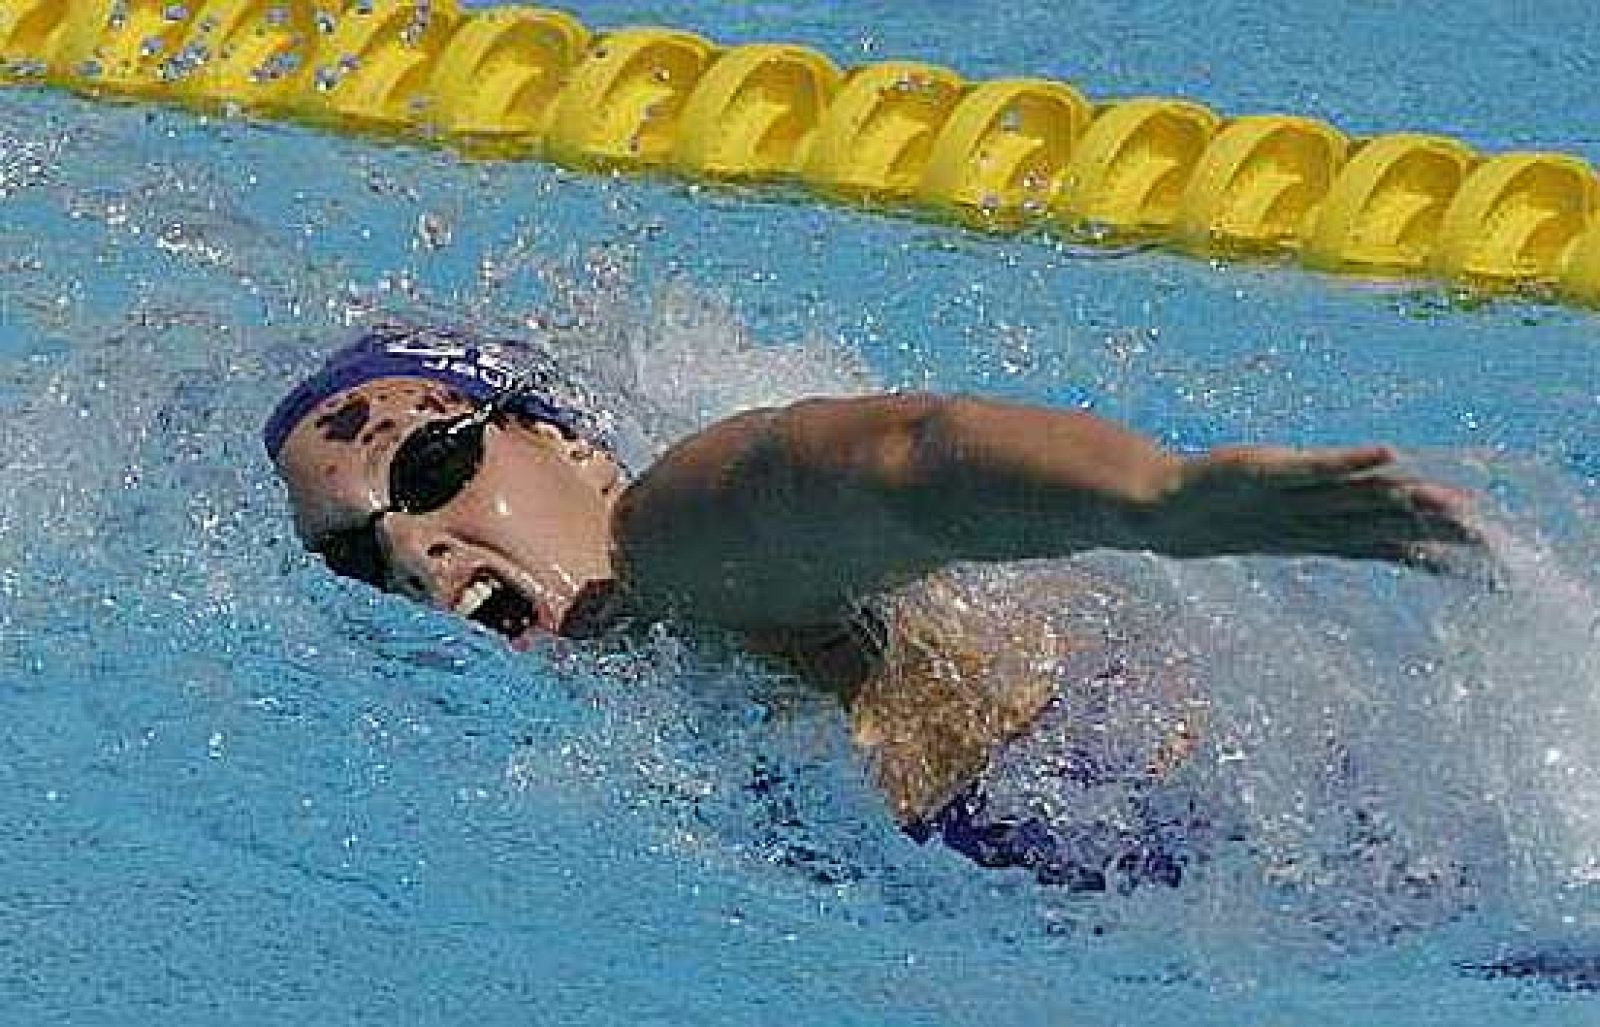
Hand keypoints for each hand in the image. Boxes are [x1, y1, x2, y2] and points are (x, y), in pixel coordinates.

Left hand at [1158, 444, 1482, 570]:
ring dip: (1403, 500)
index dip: (1438, 554)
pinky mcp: (1266, 471)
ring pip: (1357, 501)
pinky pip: (1311, 467)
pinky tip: (1385, 454)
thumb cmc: (1231, 518)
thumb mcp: (1292, 528)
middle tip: (1490, 539)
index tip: (1490, 560)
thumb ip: (1345, 527)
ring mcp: (1290, 497)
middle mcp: (1315, 521)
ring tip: (1450, 501)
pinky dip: (1347, 462)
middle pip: (1385, 525)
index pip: (1391, 546)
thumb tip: (1388, 526)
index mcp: (1325, 536)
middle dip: (1437, 532)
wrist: (1164, 513)